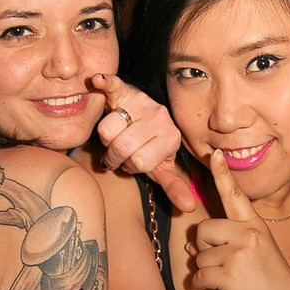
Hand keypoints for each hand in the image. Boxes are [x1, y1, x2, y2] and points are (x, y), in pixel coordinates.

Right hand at [94, 74, 195, 211]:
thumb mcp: (162, 167)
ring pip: (108, 128)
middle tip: (120, 151)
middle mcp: (160, 117)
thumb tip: (189, 208)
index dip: (130, 165)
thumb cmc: (151, 146)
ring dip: (106, 136)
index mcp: (171, 138)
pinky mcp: (127, 90)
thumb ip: (173, 186)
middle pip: (122, 146)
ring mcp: (143, 102)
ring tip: (115, 135)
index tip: (133, 161)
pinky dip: (105, 83)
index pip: (139, 161)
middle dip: (115, 154)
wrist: (146, 118)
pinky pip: (115, 85)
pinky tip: (99, 81)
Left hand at [190, 150, 289, 289]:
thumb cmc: (270, 282)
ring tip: (225, 278)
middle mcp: (248, 234)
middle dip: (202, 247)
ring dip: (204, 270)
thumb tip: (192, 243)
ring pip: (199, 255)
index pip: (235, 196)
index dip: (223, 175)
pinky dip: (200, 285)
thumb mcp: (257, 252)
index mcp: (255, 226)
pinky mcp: (231, 275)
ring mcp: (240, 254)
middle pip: (203, 228)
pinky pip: (199, 275)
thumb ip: (228, 242)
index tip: (215, 154)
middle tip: (218, 261)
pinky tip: (214, 289)